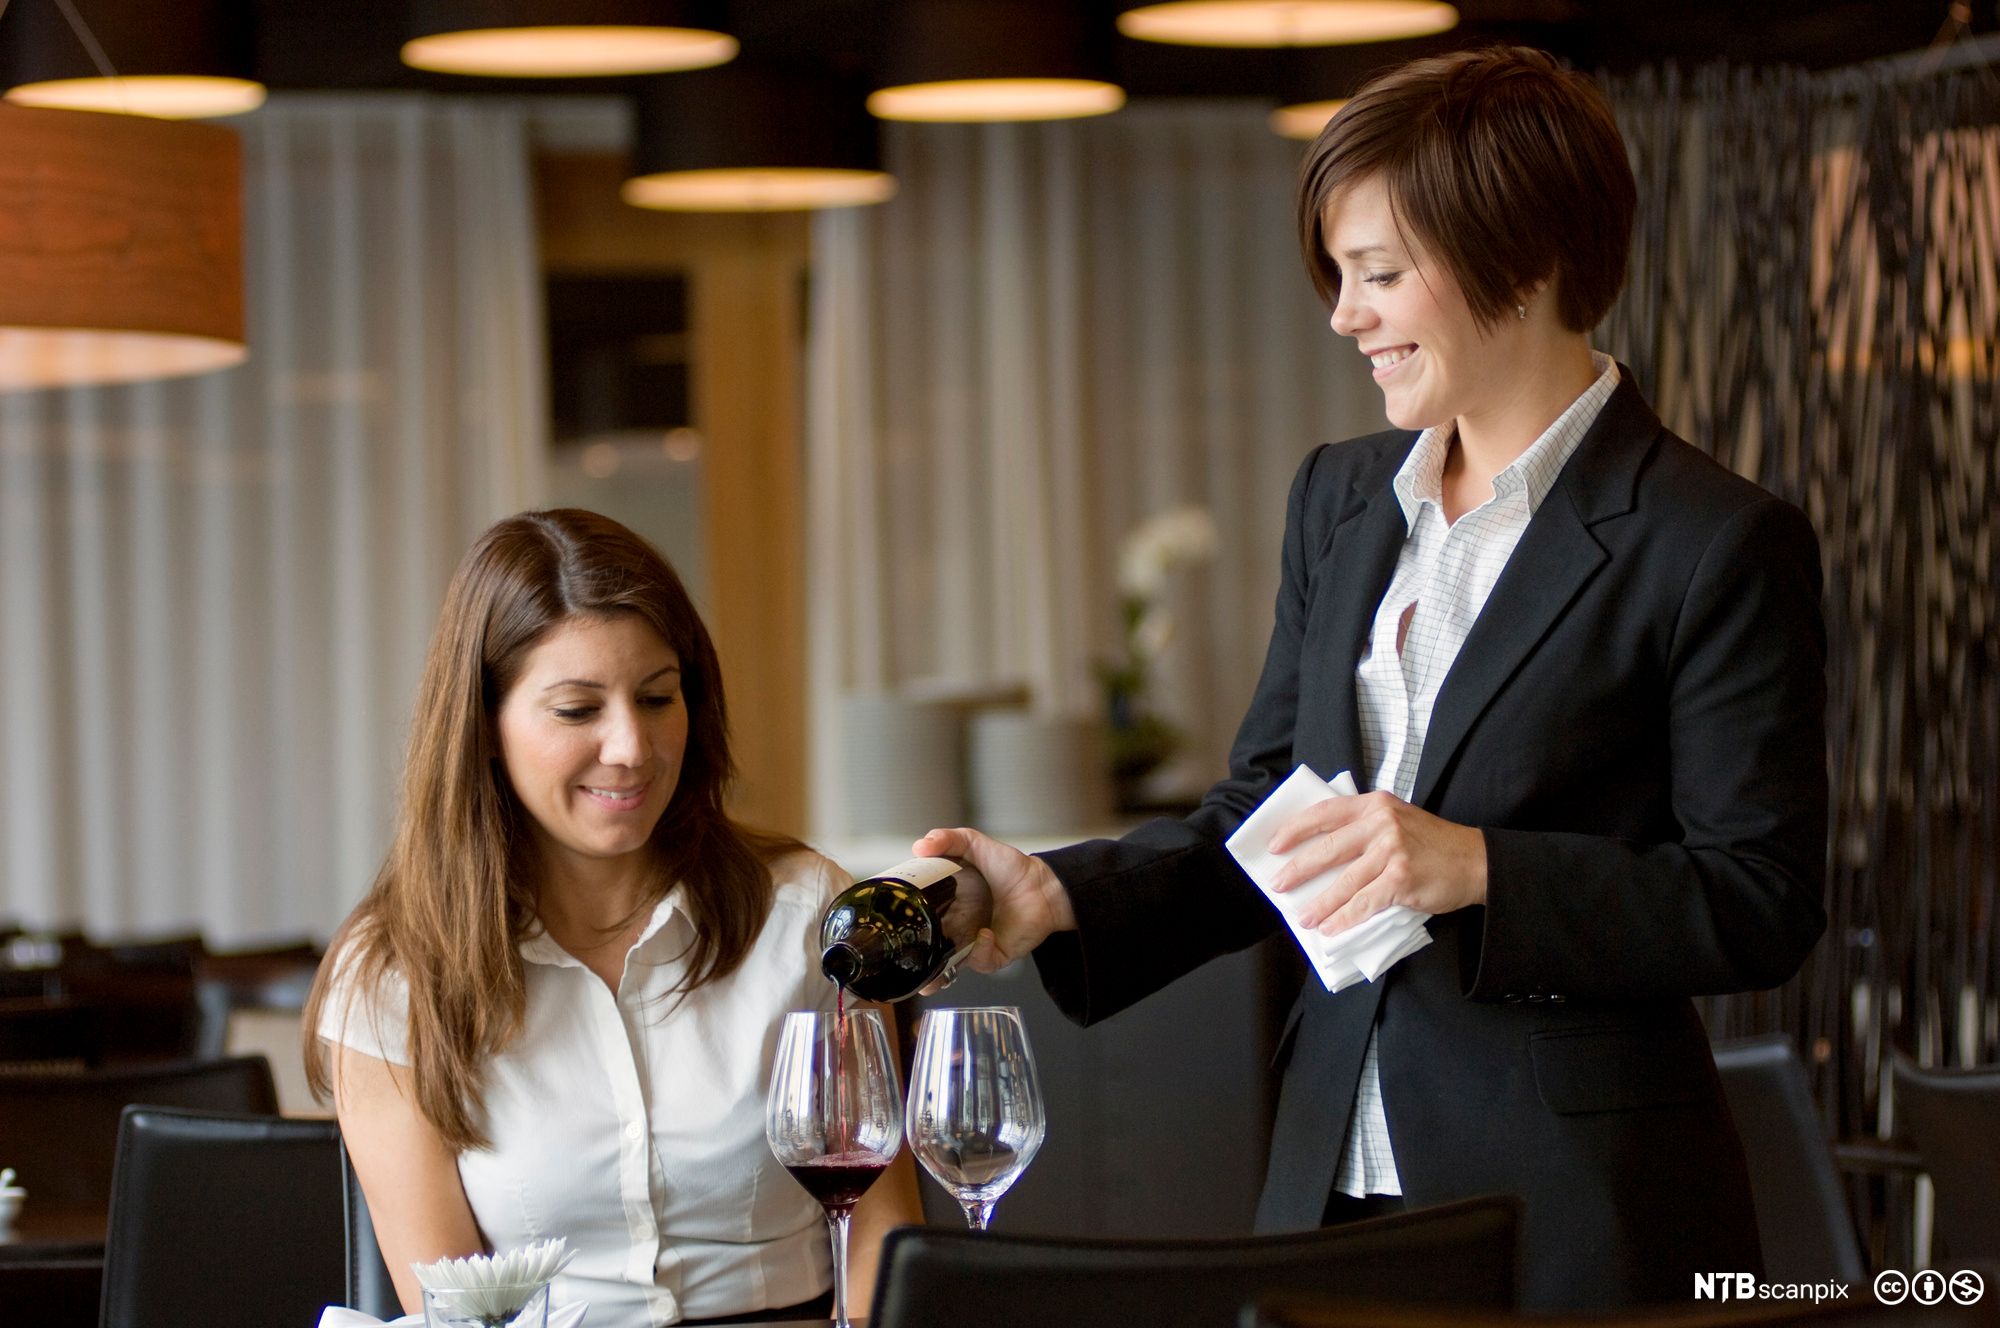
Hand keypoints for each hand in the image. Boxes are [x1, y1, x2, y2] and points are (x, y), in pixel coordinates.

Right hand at [911, 827, 1076, 978]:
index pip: (917, 920)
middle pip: (926, 951)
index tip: (891, 923)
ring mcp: (973, 944)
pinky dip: (979, 951)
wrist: (1043, 884)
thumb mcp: (974, 844)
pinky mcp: (994, 955)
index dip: (903, 925)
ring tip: (936, 965)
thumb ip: (947, 839)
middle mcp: (956, 928)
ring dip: (938, 971)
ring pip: (947, 968)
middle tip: (906, 954)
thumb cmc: (1010, 868)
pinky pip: (980, 962)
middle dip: (913, 960)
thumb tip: (919, 846)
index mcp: (944, 906)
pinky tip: (984, 934)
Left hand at [1266, 792, 1487, 934]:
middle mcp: (1382, 823)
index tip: (1275, 845)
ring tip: (1303, 917)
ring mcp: (1392, 851)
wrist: (1475, 860)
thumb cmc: (1432, 843)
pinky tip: (1331, 928)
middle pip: (1328, 848)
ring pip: (1344, 882)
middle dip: (1299, 869)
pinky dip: (1344, 918)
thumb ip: (1365, 827)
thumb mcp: (1398, 819)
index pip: (1325, 813)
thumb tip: (1320, 854)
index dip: (1296, 829)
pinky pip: (1364, 903)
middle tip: (1278, 885)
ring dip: (1320, 904)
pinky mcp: (1401, 880)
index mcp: (1375, 804)